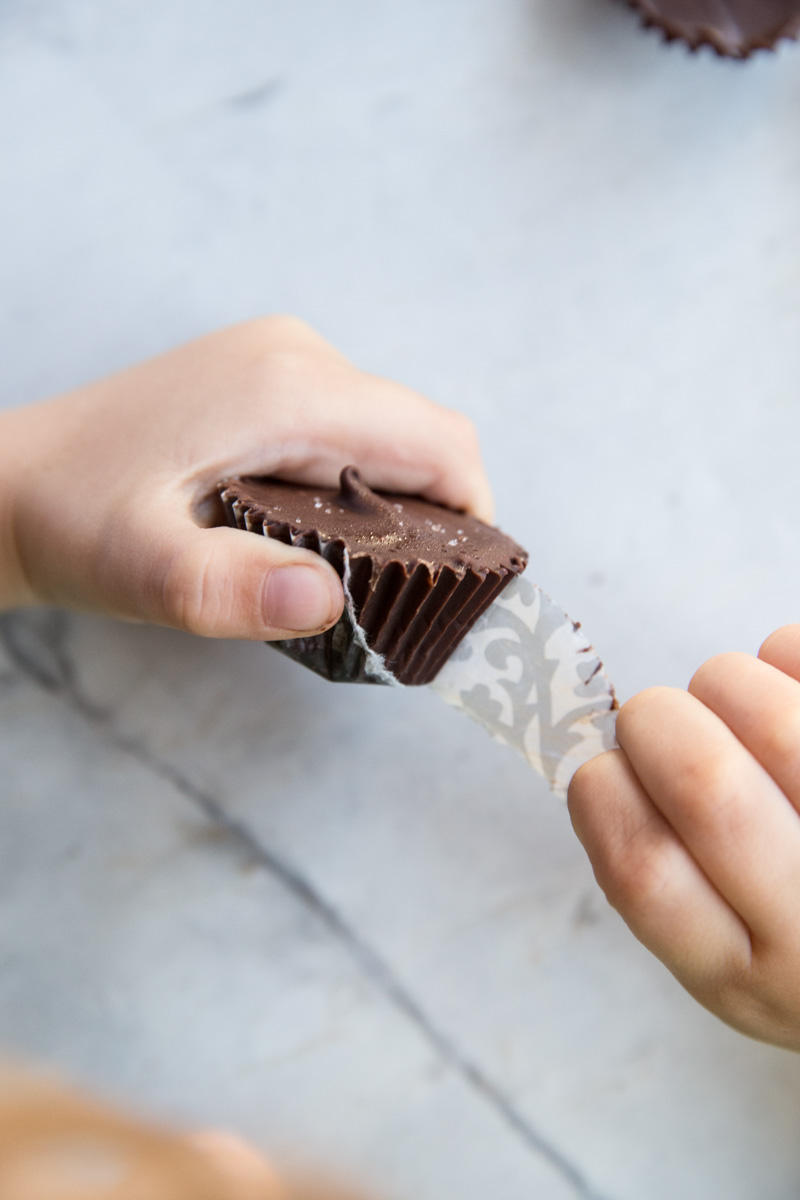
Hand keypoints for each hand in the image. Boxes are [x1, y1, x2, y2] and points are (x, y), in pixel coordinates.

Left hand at [0, 317, 491, 638]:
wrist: (11, 481)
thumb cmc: (72, 519)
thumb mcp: (141, 568)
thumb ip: (228, 588)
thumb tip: (329, 603)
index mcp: (287, 390)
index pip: (439, 443)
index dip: (473, 519)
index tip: (460, 591)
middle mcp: (297, 357)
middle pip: (423, 437)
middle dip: (436, 521)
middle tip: (401, 601)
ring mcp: (282, 361)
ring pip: (391, 435)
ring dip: (398, 507)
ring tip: (352, 577)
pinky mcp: (267, 378)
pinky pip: (353, 430)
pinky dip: (363, 486)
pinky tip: (316, 537)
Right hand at [568, 625, 799, 1050]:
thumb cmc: (796, 930)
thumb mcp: (728, 957)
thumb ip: (665, 882)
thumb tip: (608, 761)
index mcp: (744, 978)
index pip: (642, 869)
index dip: (603, 788)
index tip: (609, 767)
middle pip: (706, 783)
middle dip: (657, 720)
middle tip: (664, 721)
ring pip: (773, 721)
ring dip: (726, 682)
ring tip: (735, 702)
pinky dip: (783, 655)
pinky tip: (787, 686)